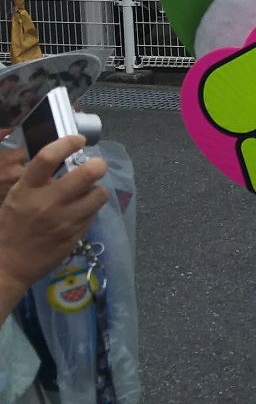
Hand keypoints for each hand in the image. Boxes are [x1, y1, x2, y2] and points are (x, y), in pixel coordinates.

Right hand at [0, 136, 107, 324]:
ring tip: (89, 192)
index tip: (78, 140)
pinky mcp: (76, 235)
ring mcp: (65, 220)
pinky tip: (82, 210)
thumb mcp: (17, 196)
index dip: (68, 143)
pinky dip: (91, 209)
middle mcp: (48, 202)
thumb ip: (37, 179)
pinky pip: (93, 214)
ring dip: (97, 190)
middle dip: (98, 164)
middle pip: (87, 173)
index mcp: (28, 189)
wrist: (9, 263)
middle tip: (97, 165)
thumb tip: (63, 161)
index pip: (48, 157)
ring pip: (99, 194)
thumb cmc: (11, 226)